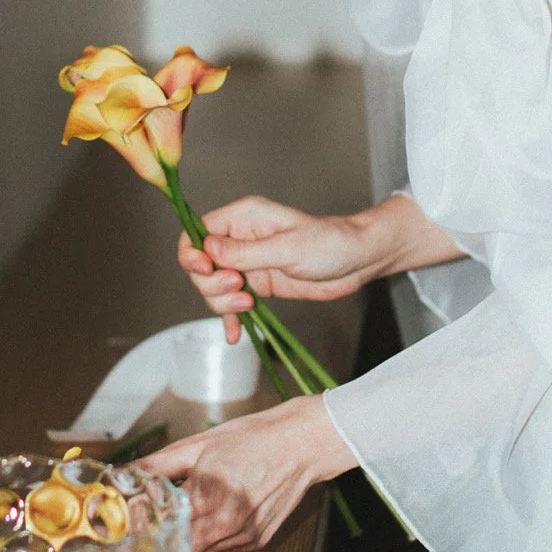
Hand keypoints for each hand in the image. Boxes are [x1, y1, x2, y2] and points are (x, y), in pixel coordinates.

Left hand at [138, 395, 356, 551]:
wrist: (302, 444)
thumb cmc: (253, 438)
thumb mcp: (199, 444)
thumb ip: (158, 465)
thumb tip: (123, 475)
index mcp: (208, 497)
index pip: (163, 530)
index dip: (144, 534)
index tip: (128, 538)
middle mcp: (227, 524)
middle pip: (180, 546)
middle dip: (164, 539)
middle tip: (149, 532)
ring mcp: (244, 537)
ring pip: (201, 549)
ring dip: (190, 535)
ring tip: (193, 508)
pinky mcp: (257, 542)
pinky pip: (223, 546)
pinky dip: (214, 533)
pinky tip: (220, 509)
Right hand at [180, 191, 466, 342]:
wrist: (358, 262)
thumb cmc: (331, 243)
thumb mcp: (288, 247)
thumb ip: (247, 251)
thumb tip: (208, 249)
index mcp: (244, 217)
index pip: (198, 231)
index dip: (193, 253)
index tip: (205, 271)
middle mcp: (241, 239)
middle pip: (201, 264)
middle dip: (212, 282)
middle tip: (239, 288)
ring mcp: (249, 263)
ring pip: (214, 287)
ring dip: (223, 302)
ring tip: (250, 304)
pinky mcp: (259, 285)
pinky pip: (233, 303)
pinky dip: (231, 319)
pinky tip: (235, 333)